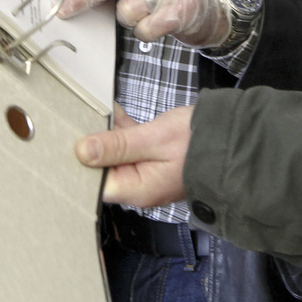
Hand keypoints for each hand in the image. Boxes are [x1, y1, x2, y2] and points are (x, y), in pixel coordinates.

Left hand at [76, 104, 193, 208]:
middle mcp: (139, 186)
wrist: (235, 138)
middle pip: (102, 169)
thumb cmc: (200, 141)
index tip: (67, 141)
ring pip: (114, 156)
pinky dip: (121, 132)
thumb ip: (118, 145)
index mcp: (137, 189)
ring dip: (106, 135)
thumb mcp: (154, 138)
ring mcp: (146, 174)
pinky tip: (113, 113)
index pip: (94, 184)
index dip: (78, 164)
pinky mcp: (153, 160)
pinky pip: (129, 148)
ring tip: (92, 111)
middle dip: (91, 146)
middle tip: (77, 120)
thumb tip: (82, 152)